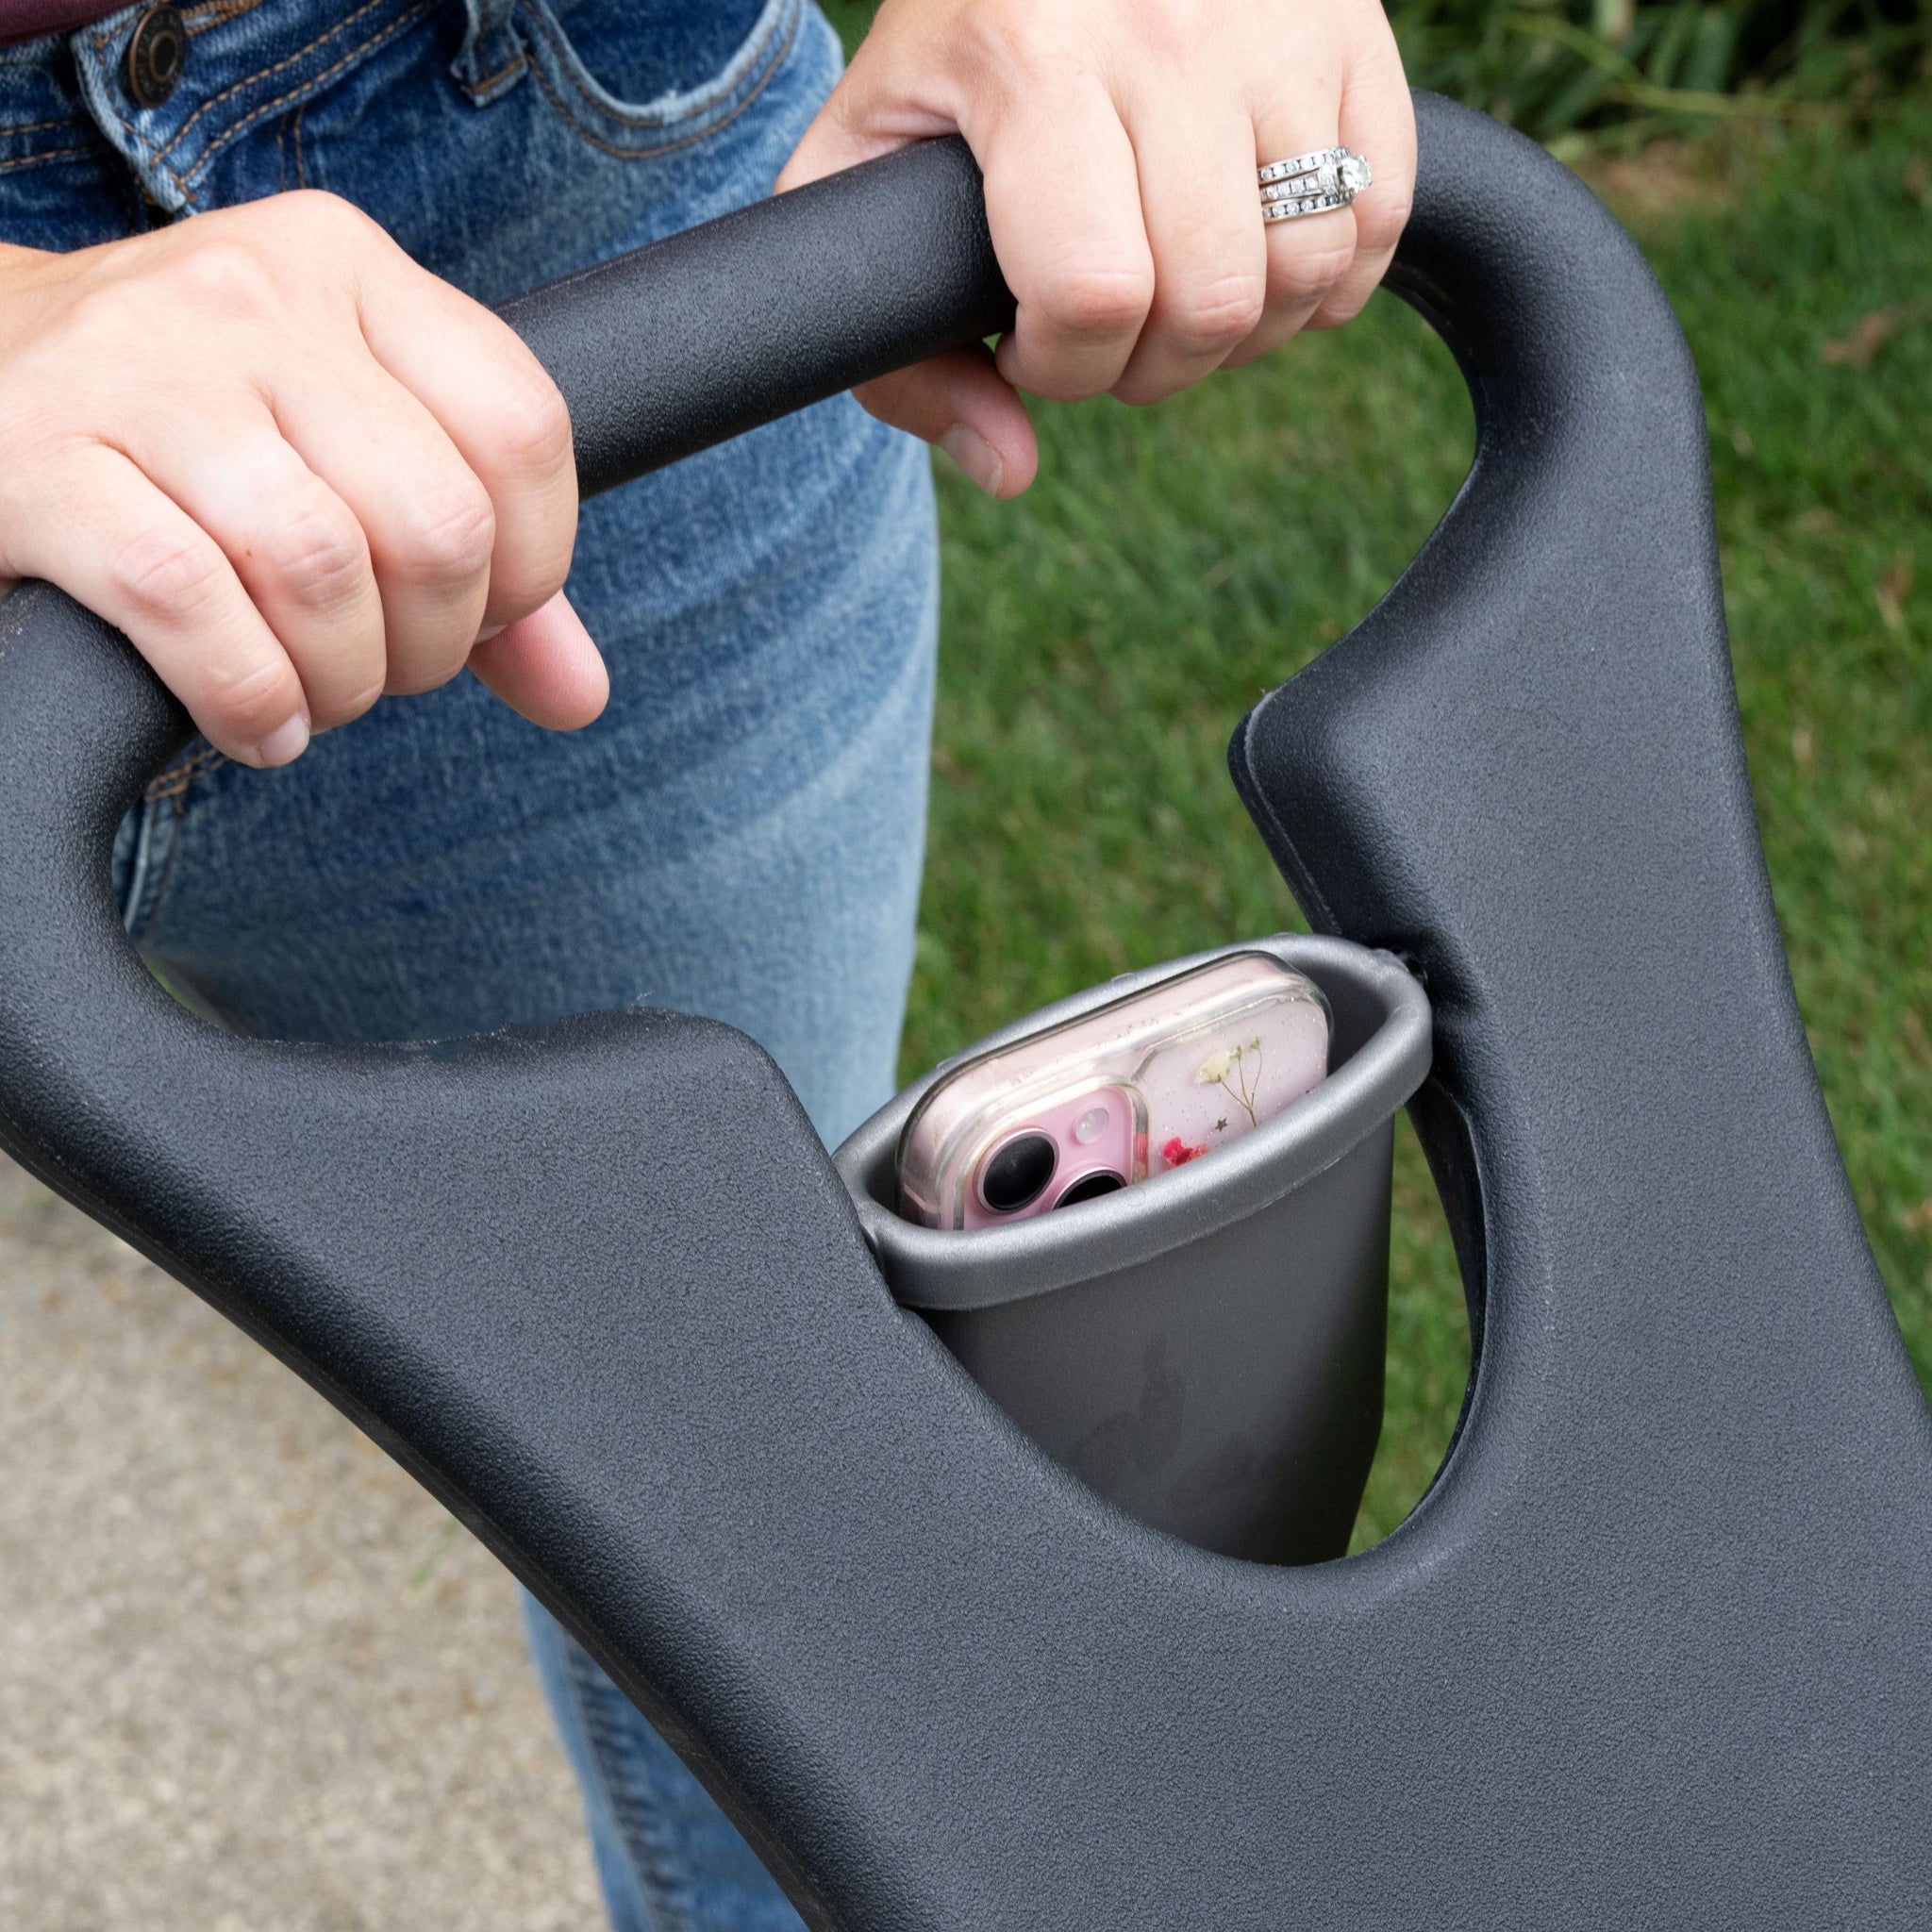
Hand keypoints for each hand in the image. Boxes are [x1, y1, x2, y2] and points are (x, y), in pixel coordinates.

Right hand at [0, 193, 604, 767]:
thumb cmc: (178, 434)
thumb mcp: (337, 444)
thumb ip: (477, 555)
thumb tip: (579, 692)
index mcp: (346, 268)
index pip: (523, 428)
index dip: (533, 567)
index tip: (478, 619)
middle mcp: (251, 292)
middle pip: (437, 522)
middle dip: (432, 646)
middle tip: (381, 670)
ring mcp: (138, 366)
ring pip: (324, 571)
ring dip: (341, 683)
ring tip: (313, 698)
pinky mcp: (37, 459)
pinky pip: (193, 608)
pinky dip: (248, 699)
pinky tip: (252, 721)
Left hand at [779, 0, 1414, 497]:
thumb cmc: (956, 45)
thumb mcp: (869, 163)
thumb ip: (900, 340)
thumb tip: (1010, 469)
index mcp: (1032, 56)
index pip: (1096, 293)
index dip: (1066, 366)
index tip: (1031, 344)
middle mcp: (1168, 27)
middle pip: (1213, 302)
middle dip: (1153, 366)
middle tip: (1106, 331)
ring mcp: (1278, 25)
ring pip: (1307, 271)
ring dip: (1243, 332)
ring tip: (1176, 293)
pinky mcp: (1354, 30)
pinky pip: (1382, 217)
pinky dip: (1327, 279)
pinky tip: (1253, 256)